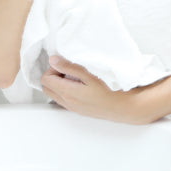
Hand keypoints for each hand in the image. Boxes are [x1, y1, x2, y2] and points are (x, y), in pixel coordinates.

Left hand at [40, 56, 158, 124]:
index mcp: (68, 93)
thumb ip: (69, 67)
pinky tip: (79, 86)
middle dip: (53, 76)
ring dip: (58, 84)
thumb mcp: (89, 75)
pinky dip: (64, 91)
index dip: (52, 69)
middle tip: (67, 70)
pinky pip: (63, 100)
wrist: (125, 107)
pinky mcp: (79, 110)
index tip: (64, 65)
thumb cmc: (110, 89)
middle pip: (46, 88)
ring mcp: (73, 108)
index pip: (45, 80)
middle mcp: (67, 102)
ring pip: (54, 95)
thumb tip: (52, 60)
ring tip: (74, 77)